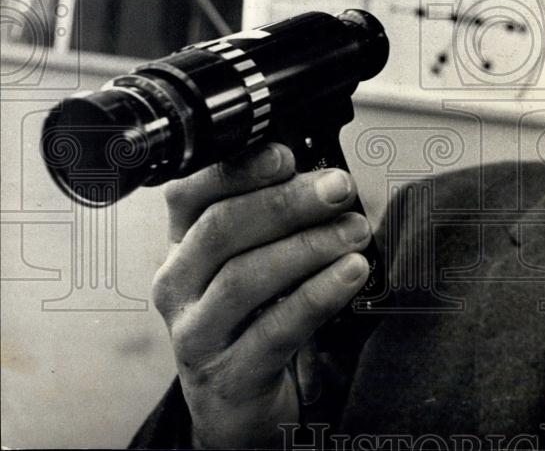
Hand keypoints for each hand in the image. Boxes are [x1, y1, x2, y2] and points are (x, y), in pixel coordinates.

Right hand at [151, 143, 370, 448]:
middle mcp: (177, 284)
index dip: (237, 170)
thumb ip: (278, 220)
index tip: (285, 155)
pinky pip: (275, 329)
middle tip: (340, 188)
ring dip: (308, 247)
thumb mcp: (256, 260)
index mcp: (182, 244)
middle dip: (286, 202)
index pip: (190, 194)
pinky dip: (318, 295)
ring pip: (244, 278)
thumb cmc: (255, 315)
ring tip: (355, 232)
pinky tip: (351, 273)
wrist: (239, 401)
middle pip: (221, 229)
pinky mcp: (229, 375)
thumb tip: (328, 179)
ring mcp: (196, 333)